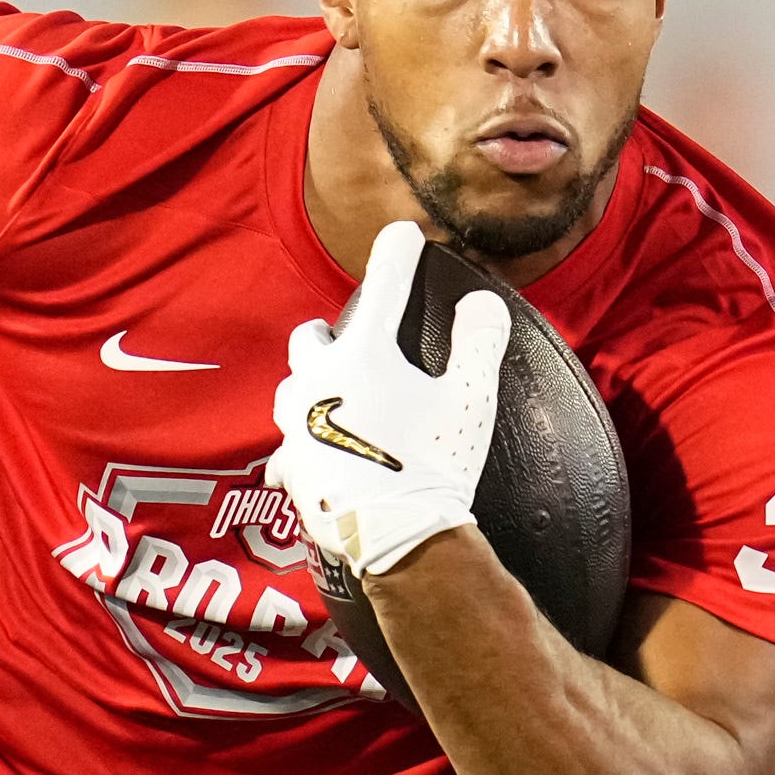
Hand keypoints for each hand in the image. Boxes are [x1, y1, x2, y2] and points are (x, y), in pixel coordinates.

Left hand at [268, 220, 500, 577]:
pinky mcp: (291, 468)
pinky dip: (303, 445)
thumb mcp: (469, 400)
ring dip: (310, 384)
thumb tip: (484, 302)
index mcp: (363, 356)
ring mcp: (298, 427)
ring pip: (292, 390)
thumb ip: (478, 343)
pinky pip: (289, 448)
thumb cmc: (434, 466)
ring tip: (329, 393)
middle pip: (311, 338)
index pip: (383, 286)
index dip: (397, 253)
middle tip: (343, 334)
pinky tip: (314, 453)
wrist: (396, 539)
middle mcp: (318, 383)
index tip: (403, 234)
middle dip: (327, 331)